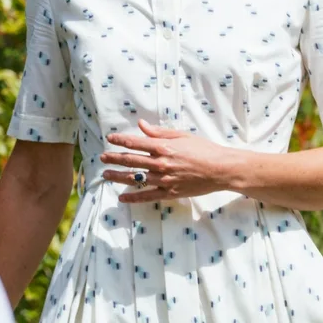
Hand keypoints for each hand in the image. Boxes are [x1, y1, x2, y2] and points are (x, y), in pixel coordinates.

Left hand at [100, 119, 234, 202]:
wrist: (221, 169)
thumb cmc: (203, 149)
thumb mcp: (182, 136)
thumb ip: (159, 132)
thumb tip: (141, 125)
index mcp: (163, 147)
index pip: (135, 143)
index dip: (120, 140)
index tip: (109, 138)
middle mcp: (161, 164)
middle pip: (131, 160)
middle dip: (114, 158)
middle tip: (102, 157)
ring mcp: (164, 180)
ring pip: (135, 178)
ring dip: (118, 176)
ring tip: (106, 175)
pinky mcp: (169, 193)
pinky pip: (147, 196)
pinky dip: (134, 198)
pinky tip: (122, 198)